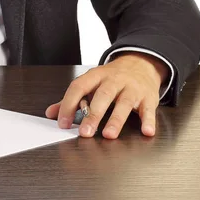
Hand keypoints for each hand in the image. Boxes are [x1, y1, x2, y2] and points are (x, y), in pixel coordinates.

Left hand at [45, 53, 168, 138]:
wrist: (140, 64)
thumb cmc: (111, 78)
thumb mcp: (91, 83)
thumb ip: (72, 99)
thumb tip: (51, 113)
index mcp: (96, 76)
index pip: (78, 87)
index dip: (68, 105)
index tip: (63, 123)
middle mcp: (114, 80)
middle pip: (102, 96)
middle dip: (93, 115)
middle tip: (85, 132)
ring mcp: (132, 88)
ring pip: (124, 103)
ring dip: (116, 119)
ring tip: (109, 134)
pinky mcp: (148, 97)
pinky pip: (148, 109)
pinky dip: (148, 120)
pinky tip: (146, 131)